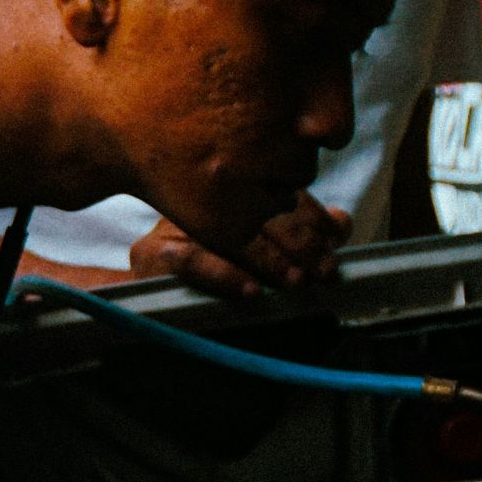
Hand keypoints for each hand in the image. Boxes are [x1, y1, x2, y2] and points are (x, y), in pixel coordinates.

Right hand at [129, 193, 352, 297]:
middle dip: (300, 241)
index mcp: (227, 186)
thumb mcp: (256, 244)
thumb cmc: (202, 265)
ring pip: (228, 232)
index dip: (311, 213)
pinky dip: (225, 276)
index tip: (335, 238)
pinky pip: (191, 260)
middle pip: (256, 207)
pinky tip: (252, 290)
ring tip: (297, 281)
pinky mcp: (151, 253)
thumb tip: (342, 222)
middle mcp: (201, 196)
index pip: (274, 187)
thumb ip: (299, 231)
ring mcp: (174, 222)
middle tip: (324, 270)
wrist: (139, 296)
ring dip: (270, 259)